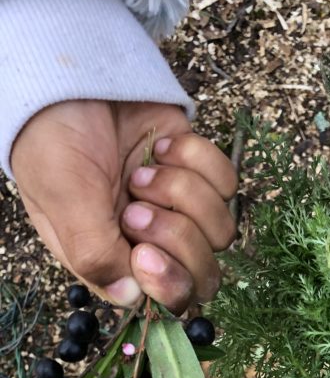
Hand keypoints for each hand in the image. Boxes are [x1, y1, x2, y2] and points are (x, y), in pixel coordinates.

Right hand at [11, 100, 236, 312]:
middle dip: (177, 237)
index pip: (169, 301)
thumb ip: (95, 255)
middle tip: (137, 206)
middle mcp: (153, 244)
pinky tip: (161, 148)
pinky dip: (197, 161)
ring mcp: (180, 209)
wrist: (68, 76)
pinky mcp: (200, 172)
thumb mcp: (63, 201)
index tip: (144, 252)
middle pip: (204, 273)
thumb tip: (132, 297)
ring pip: (221, 230)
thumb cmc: (52, 141)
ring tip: (143, 172)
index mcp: (116, 264)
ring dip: (184, 195)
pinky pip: (228, 183)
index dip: (168, 282)